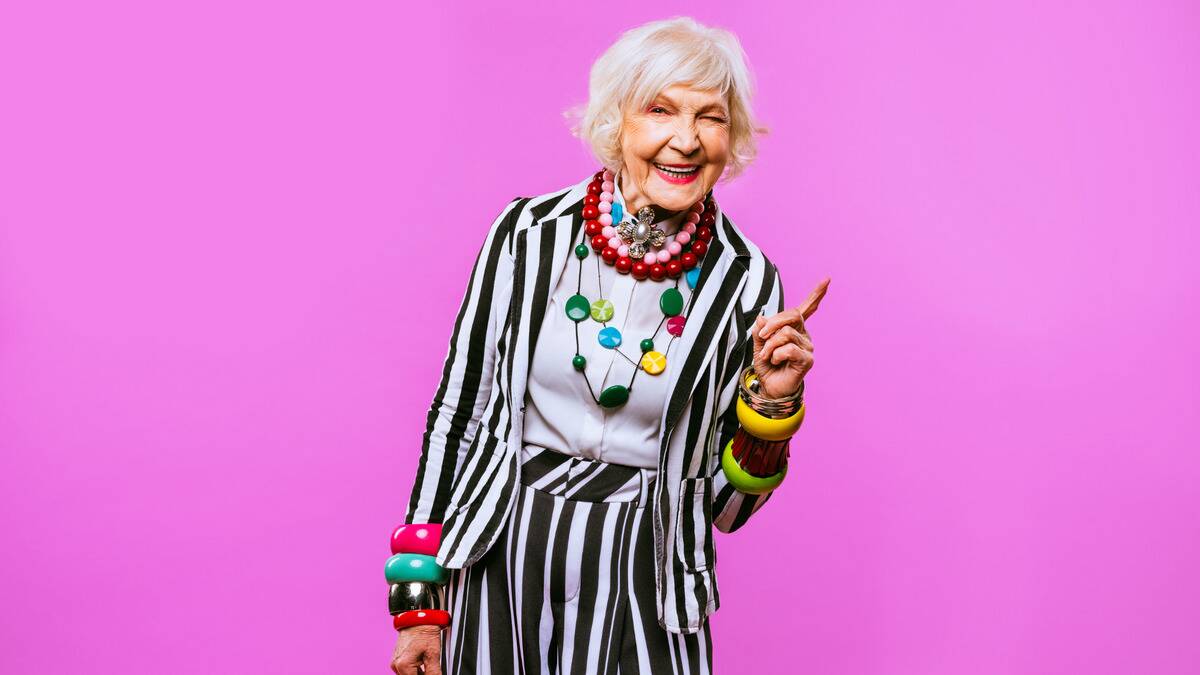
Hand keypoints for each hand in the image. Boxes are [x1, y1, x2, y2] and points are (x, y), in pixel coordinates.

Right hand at [390, 625, 442, 674]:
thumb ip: (434, 672)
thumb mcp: (433, 653)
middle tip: (432, 670)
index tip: (433, 674)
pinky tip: (423, 664)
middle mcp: (396, 665)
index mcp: (403, 665)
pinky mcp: (397, 658)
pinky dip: (415, 670)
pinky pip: (406, 669)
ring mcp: (395, 661)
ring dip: (419, 674)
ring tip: (427, 663)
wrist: (418, 617)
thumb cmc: (424, 631)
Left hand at [751, 277, 829, 398]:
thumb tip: (763, 317)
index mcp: (794, 327)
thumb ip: (761, 330)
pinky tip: (776, 361)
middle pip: (791, 315)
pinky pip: (789, 349)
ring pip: (785, 333)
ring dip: (769, 345)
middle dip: (772, 323)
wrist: (770, 387)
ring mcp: (808, 347)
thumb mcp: (759, 344)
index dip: (816, 293)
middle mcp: (804, 334)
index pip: (807, 308)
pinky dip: (776, 354)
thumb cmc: (767, 366)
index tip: (827, 279)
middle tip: (762, 335)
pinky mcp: (807, 360)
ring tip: (767, 356)